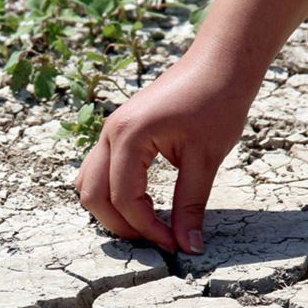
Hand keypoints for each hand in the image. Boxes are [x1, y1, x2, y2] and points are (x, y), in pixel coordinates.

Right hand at [75, 56, 253, 253]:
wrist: (220, 62)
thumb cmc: (217, 101)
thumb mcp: (206, 159)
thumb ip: (191, 204)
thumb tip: (188, 245)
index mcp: (129, 136)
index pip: (124, 197)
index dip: (147, 227)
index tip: (174, 244)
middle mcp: (110, 133)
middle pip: (93, 194)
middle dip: (120, 224)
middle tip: (154, 240)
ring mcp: (110, 131)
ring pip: (88, 182)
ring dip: (109, 208)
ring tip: (143, 223)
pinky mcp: (118, 131)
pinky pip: (98, 169)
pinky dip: (110, 191)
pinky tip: (140, 200)